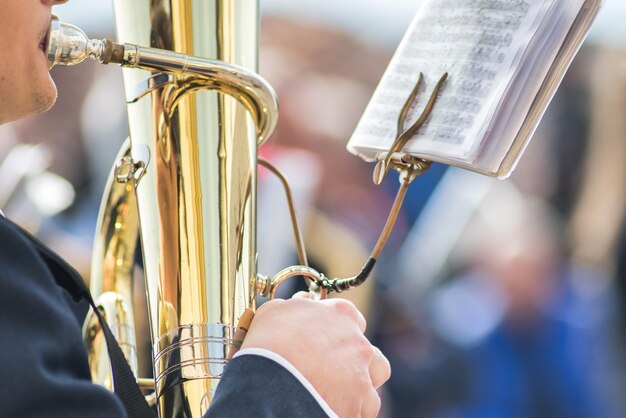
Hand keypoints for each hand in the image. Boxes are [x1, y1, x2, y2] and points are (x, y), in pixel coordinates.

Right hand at [241, 296, 390, 417]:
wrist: (271, 387)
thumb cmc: (269, 345)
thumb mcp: (276, 312)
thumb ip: (297, 305)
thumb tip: (302, 302)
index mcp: (341, 315)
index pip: (351, 317)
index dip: (338, 330)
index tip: (324, 339)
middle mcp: (359, 345)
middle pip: (369, 353)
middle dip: (355, 362)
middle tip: (330, 371)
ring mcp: (363, 378)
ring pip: (372, 384)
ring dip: (358, 389)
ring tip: (333, 395)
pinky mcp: (360, 408)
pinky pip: (363, 411)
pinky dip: (351, 411)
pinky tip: (330, 409)